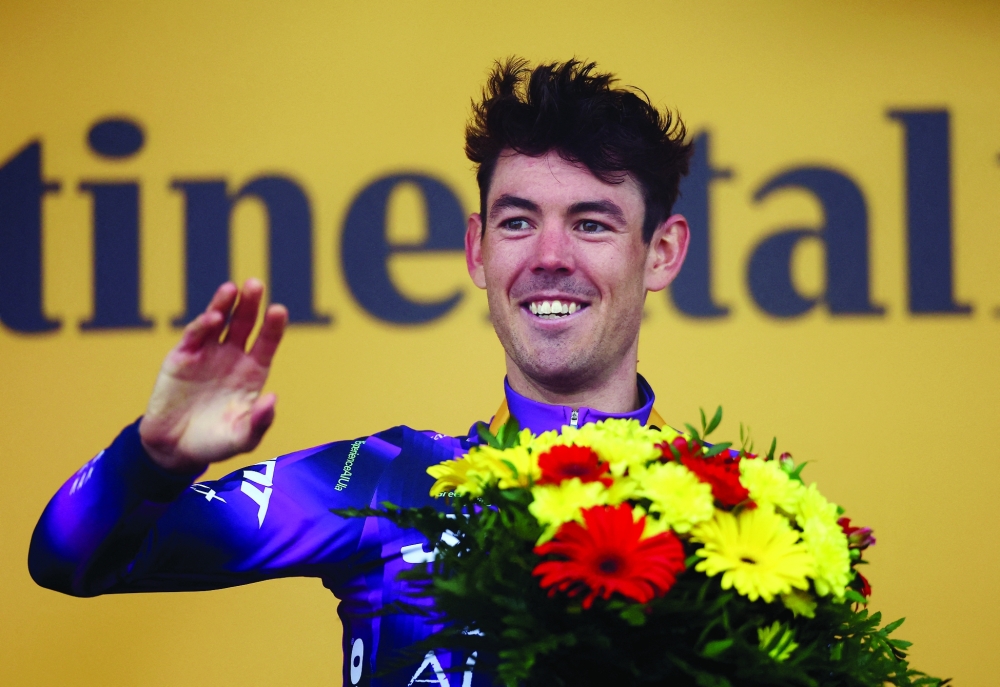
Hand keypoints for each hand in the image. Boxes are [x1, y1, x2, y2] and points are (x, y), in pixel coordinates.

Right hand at [139, 279, 287, 472]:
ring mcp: (206, 355)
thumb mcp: (242, 439)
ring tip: (231, 289)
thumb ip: (258, 423)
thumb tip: (273, 398)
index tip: (278, 310)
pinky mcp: (182, 358)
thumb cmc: (214, 444)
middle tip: (255, 284)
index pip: (266, 342)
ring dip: (224, 304)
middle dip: (250, 304)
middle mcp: (231, 358)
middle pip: (244, 324)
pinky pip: (194, 336)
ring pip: (218, 322)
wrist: (175, 450)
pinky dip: (201, 325)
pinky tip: (211, 317)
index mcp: (252, 372)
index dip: (273, 326)